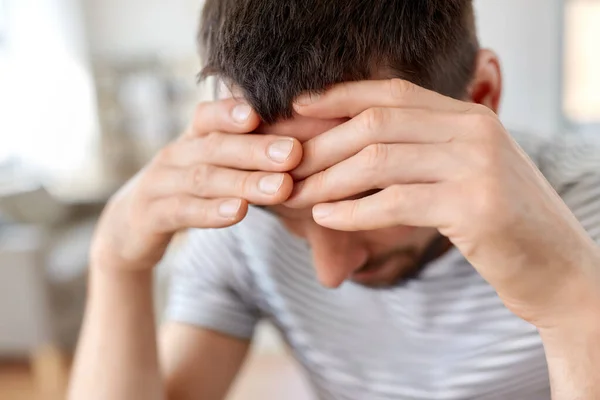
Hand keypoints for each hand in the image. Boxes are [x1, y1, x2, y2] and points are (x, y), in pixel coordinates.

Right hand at [91, 99, 301, 270]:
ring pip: (204, 179)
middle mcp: (174, 155)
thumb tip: (298, 141)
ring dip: (244, 182)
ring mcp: (159, 184)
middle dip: (256, 149)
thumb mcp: (207, 167)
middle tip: (294, 153)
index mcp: (191, 139)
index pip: (208, 117)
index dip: (231, 112)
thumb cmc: (186, 191)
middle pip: (215, 147)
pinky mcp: (150, 216)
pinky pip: (183, 211)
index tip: (262, 112)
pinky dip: (212, 212)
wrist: (129, 226)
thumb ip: (241, 154)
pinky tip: (240, 212)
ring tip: (280, 188)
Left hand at [286, 79, 599, 326]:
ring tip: (295, 195)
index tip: (297, 108)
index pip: (393, 92)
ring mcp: (477, 164)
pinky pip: (395, 201)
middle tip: (285, 164)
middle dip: (321, 145)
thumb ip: (423, 154)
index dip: (339, 96)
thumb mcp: (465, 176)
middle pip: (376, 122)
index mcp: (469, 116)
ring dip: (327, 180)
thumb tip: (357, 151)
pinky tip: (324, 219)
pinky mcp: (476, 205)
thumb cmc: (503, 227)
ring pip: (378, 159)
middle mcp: (474, 130)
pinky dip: (352, 211)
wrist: (560, 272)